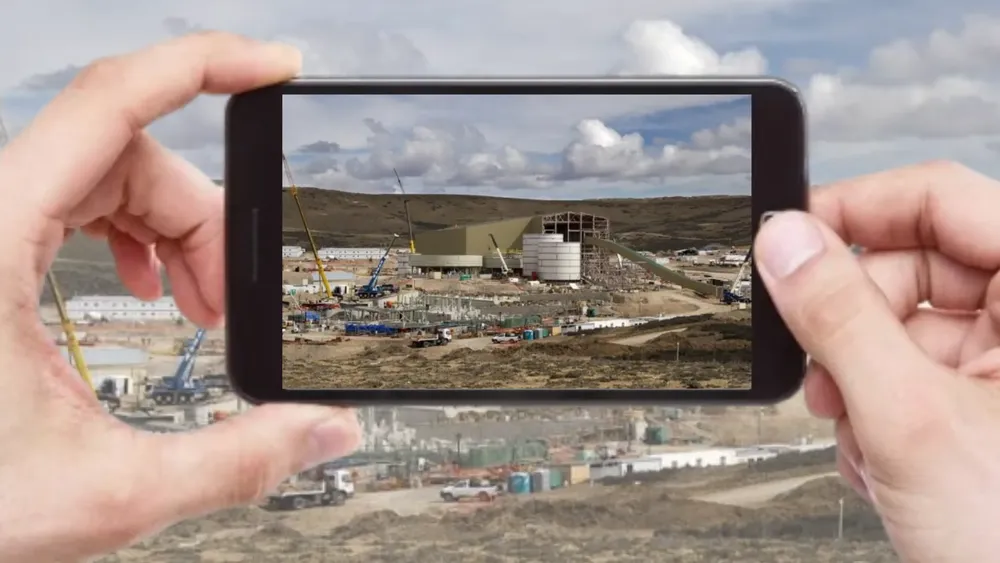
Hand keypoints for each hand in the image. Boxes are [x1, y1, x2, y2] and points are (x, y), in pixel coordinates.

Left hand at [0, 33, 360, 561]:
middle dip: (204, 217)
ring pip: (108, 173)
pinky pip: (78, 199)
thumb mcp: (108, 490)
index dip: (204, 65)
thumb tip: (323, 429)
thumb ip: (233, 463)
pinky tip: (148, 283)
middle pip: (129, 152)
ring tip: (196, 303)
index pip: (113, 101)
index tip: (272, 67)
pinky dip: (134, 232)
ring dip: (173, 228)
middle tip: (229, 300)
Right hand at [755, 161, 999, 562]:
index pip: (938, 198)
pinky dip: (878, 416)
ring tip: (865, 439)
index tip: (786, 239)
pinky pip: (907, 376)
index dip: (854, 210)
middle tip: (822, 370)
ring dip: (858, 385)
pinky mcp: (985, 409)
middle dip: (850, 325)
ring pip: (899, 330)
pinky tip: (886, 463)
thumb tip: (785, 241)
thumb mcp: (911, 419)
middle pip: (911, 268)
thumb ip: (839, 319)